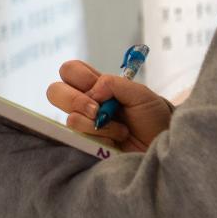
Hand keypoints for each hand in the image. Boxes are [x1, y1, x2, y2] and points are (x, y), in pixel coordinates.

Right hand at [46, 60, 175, 152]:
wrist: (162, 146)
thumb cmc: (153, 118)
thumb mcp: (140, 94)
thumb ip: (114, 84)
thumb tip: (92, 91)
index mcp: (96, 86)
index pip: (69, 71)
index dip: (76, 75)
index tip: (97, 86)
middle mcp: (85, 104)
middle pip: (54, 92)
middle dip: (76, 100)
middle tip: (97, 110)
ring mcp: (84, 126)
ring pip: (71, 119)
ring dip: (100, 125)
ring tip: (121, 130)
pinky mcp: (85, 145)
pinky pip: (81, 138)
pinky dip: (102, 138)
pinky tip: (116, 142)